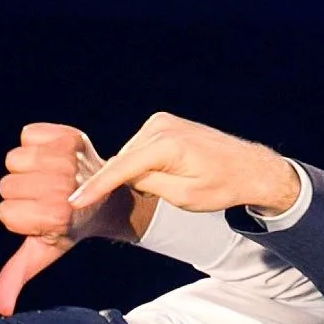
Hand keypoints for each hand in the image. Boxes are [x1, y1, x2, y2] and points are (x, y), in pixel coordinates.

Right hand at [0, 122, 151, 314]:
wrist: (108, 196)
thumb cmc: (70, 224)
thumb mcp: (46, 250)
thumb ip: (19, 274)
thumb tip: (1, 309)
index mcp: (54, 217)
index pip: (6, 213)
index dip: (19, 216)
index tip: (39, 217)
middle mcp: (61, 188)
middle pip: (7, 185)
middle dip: (21, 192)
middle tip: (45, 197)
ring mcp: (66, 160)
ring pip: (14, 159)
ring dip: (27, 168)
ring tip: (48, 178)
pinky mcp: (69, 136)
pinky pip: (28, 134)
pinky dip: (35, 143)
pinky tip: (51, 158)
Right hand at [69, 112, 303, 222]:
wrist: (248, 168)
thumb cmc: (222, 186)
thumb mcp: (184, 197)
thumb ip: (148, 185)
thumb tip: (126, 177)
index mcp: (167, 145)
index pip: (122, 168)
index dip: (97, 188)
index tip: (74, 201)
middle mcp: (161, 125)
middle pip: (125, 162)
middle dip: (125, 183)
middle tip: (155, 196)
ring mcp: (161, 121)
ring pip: (131, 156)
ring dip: (137, 174)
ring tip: (171, 183)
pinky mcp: (163, 123)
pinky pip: (140, 149)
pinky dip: (143, 164)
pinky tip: (166, 173)